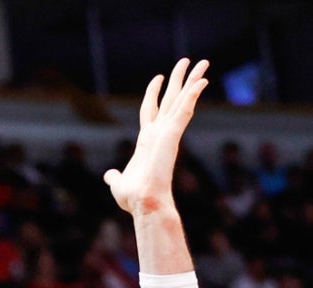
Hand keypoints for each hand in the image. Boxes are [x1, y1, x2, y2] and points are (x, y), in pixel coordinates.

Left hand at [103, 57, 208, 216]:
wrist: (144, 203)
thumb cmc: (134, 198)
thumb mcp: (118, 183)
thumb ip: (114, 176)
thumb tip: (110, 176)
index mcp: (147, 141)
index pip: (150, 110)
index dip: (153, 93)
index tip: (158, 77)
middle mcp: (160, 134)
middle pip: (171, 99)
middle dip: (180, 80)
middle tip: (189, 61)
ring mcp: (167, 133)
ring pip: (181, 100)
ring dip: (192, 81)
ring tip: (202, 62)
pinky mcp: (172, 136)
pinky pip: (184, 112)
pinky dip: (193, 96)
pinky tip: (202, 82)